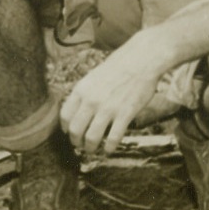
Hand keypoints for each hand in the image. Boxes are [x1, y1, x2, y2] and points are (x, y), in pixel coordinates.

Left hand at [59, 33, 166, 153]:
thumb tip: (80, 110)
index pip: (65, 117)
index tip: (72, 133)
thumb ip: (85, 93)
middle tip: (81, 145)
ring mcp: (108, 108)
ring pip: (91, 138)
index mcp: (81, 90)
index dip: (67, 129)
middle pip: (75, 131)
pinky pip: (113, 138)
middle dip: (77, 142)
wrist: (142, 60)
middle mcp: (91, 101)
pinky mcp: (125, 114)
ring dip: (90, 148)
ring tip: (93, 150)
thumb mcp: (95, 76)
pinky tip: (109, 149)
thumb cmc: (120, 66)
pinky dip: (109, 148)